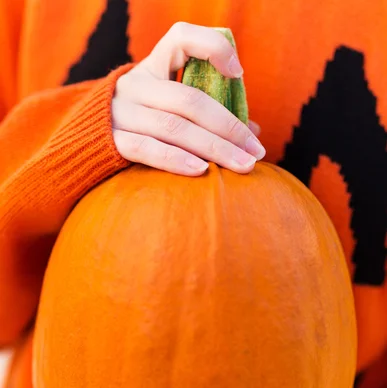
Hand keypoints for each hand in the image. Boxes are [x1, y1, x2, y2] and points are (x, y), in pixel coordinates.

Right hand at [112, 22, 264, 175]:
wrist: (82, 145)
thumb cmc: (140, 127)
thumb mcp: (165, 108)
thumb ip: (206, 113)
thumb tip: (254, 132)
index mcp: (152, 67)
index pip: (181, 38)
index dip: (212, 48)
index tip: (238, 73)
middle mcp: (135, 84)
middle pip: (190, 100)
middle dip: (230, 128)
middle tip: (256, 151)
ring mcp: (121, 112)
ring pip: (175, 128)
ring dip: (214, 149)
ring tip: (243, 166)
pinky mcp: (112, 140)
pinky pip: (148, 149)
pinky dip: (177, 160)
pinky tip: (202, 171)